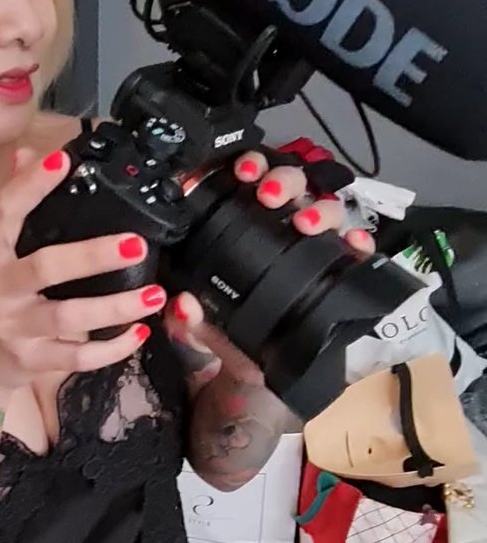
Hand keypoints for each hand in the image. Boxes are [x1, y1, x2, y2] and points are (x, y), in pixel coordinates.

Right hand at [0, 146, 165, 392]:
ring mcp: (14, 328)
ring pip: (68, 317)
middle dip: (93, 256)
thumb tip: (26, 154)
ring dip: (114, 307)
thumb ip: (16, 208)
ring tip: (153, 294)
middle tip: (136, 244)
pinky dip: (111, 349)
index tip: (63, 161)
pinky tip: (138, 334)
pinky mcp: (32, 360)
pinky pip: (77, 357)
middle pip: (45, 268)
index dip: (31, 186)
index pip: (6, 212)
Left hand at [166, 149, 375, 397]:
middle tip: (269, 195)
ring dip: (318, 208)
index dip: (253, 167)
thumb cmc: (233, 337)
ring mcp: (317, 250)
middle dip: (285, 181)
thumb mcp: (204, 329)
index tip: (243, 173)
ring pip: (329, 210)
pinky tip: (353, 244)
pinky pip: (358, 251)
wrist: (261, 375)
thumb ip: (187, 320)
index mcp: (251, 230)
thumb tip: (182, 304)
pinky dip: (359, 242)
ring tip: (303, 223)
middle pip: (296, 187)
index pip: (256, 184)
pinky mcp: (342, 274)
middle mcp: (286, 231)